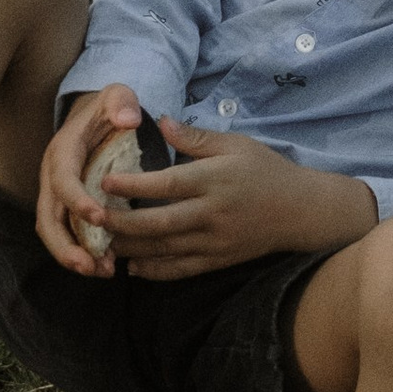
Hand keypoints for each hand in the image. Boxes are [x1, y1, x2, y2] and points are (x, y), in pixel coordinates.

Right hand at [34, 83, 149, 276]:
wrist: (94, 116)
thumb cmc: (108, 108)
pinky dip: (82, 252)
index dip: (76, 200)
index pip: (62, 179)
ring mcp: (56, 195)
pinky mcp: (65, 208)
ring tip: (103, 272)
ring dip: (73, 255)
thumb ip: (121, 102)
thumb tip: (129, 119)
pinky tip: (106, 266)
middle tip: (90, 266)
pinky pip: (67, 235)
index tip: (99, 218)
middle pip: (47, 217)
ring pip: (54, 232)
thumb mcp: (116, 95)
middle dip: (65, 245)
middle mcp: (52, 176)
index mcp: (62, 151)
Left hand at [86, 117, 376, 280]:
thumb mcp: (236, 144)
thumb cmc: (266, 171)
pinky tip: (132, 266)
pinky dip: (154, 271)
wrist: (300, 212)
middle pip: (158, 223)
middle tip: (91, 218)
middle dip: (121, 223)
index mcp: (215, 180)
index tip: (103, 181)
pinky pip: (180, 270)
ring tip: (102, 242)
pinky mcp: (218, 261)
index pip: (166, 185)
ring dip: (130, 249)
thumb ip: (195, 137)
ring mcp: (214, 242)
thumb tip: (159, 121)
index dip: (132, 185)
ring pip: (164, 250)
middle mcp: (212, 214)